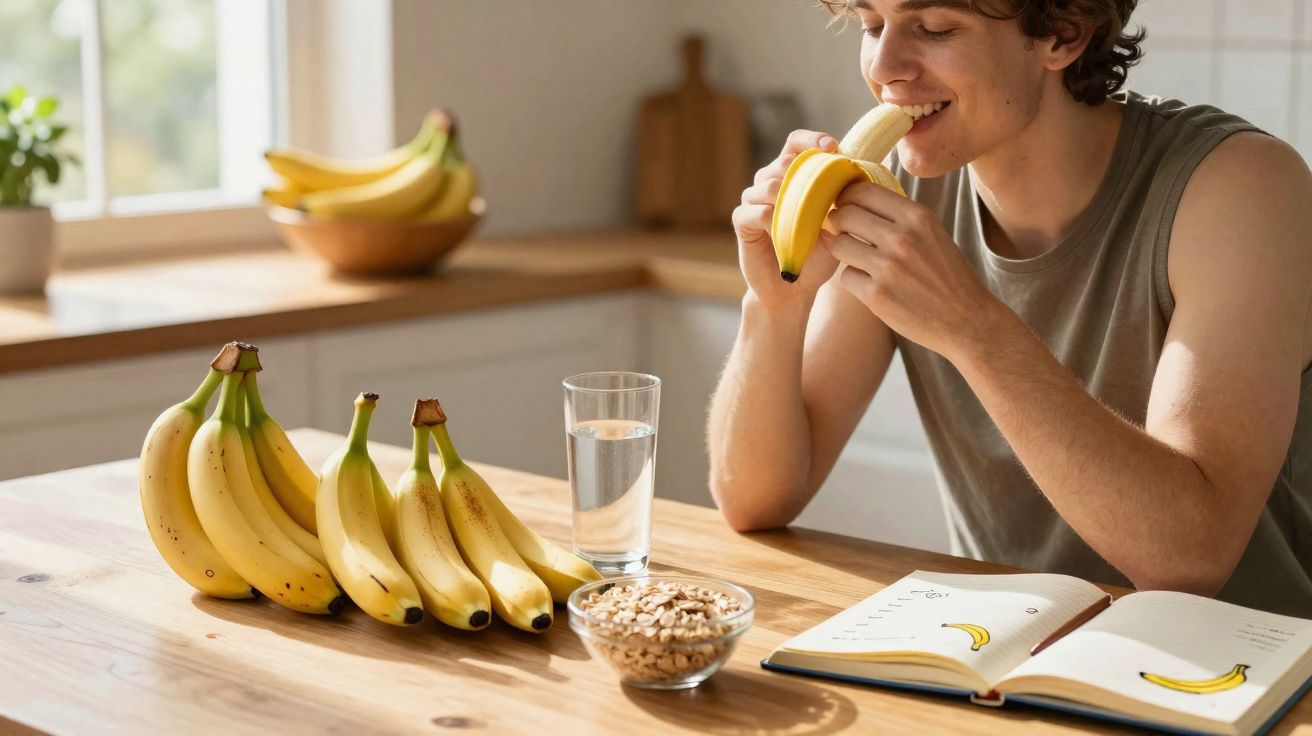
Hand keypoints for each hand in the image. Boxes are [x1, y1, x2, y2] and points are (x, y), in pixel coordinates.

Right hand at [732, 129, 841, 310]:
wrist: (795, 289)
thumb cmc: (818, 254)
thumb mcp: (838, 224)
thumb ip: (843, 200)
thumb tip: (860, 176)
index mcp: (792, 175)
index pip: (796, 142)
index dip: (811, 139)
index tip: (833, 147)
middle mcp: (769, 182)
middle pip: (783, 161)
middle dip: (806, 176)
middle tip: (827, 198)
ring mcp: (753, 200)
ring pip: (769, 184)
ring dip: (793, 201)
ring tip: (810, 221)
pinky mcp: (742, 221)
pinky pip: (757, 211)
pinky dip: (775, 221)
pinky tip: (788, 236)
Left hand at [826, 181, 1007, 361]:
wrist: (968, 321)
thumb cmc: (948, 276)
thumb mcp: (932, 234)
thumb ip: (899, 217)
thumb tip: (855, 197)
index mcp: (918, 217)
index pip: (863, 191)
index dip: (848, 198)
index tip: (846, 206)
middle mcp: (902, 238)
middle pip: (845, 215)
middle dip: (839, 223)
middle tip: (845, 233)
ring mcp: (888, 267)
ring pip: (839, 245)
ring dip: (844, 252)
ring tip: (860, 260)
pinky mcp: (876, 295)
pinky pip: (845, 276)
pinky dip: (855, 281)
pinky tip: (873, 286)